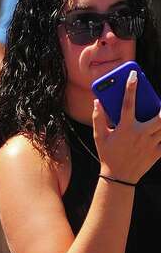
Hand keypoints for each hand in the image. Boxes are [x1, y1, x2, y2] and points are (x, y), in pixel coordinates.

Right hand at [92, 69, 160, 183]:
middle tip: (160, 102)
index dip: (130, 87)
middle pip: (159, 116)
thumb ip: (98, 118)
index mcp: (125, 129)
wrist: (119, 177)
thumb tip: (97, 102)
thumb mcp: (99, 137)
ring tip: (160, 115)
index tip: (134, 75)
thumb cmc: (108, 155)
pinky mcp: (157, 152)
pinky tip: (160, 131)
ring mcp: (151, 144)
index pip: (128, 103)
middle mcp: (140, 134)